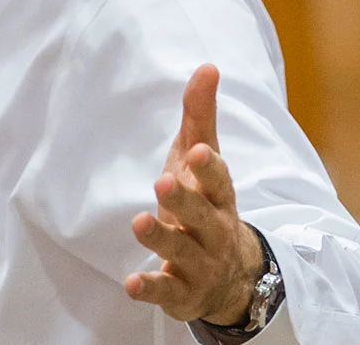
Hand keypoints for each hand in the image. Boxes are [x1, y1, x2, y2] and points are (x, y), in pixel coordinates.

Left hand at [124, 64, 267, 325]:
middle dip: (185, 201)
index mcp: (218, 196)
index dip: (210, 168)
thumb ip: (200, 117)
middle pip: (202, 216)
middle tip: (162, 183)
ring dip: (161, 239)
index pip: (219, 180)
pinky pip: (166, 291)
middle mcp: (214, 230)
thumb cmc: (205, 203)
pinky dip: (150, 287)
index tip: (198, 151)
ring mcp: (200, 264)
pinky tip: (131, 282)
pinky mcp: (181, 292)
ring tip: (139, 222)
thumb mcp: (202, 162)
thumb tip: (207, 67)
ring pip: (183, 252)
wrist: (228, 276)